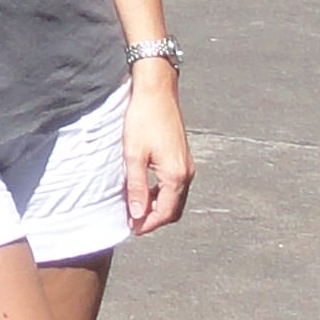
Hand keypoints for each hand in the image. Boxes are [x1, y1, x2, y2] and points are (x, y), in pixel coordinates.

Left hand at [123, 59, 192, 232]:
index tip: (132, 229)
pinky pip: (176, 185)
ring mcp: (187, 165)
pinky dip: (163, 194)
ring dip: (159, 206)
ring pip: (176, 198)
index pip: (165, 212)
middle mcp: (186, 173)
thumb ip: (137, 187)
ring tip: (137, 207)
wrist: (157, 91)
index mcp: (176, 175)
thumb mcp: (134, 155)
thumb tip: (137, 214)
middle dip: (155, 218)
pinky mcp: (183, 157)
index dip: (148, 224)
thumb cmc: (143, 119)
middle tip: (133, 221)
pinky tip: (146, 189)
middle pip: (174, 209)